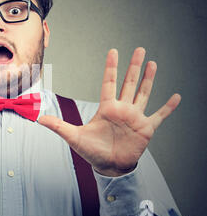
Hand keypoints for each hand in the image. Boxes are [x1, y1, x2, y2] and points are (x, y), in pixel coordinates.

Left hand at [39, 47, 180, 176]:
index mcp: (107, 108)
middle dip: (134, 66)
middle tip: (139, 49)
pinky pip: (160, 115)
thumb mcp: (74, 137)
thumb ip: (59, 126)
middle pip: (129, 83)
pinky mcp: (146, 128)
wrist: (108, 167)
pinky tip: (176, 97)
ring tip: (153, 63)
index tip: (113, 51)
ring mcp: (135, 117)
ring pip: (143, 93)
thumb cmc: (92, 151)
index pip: (109, 83)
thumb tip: (38, 119)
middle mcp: (122, 109)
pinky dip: (168, 107)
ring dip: (149, 79)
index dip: (111, 67)